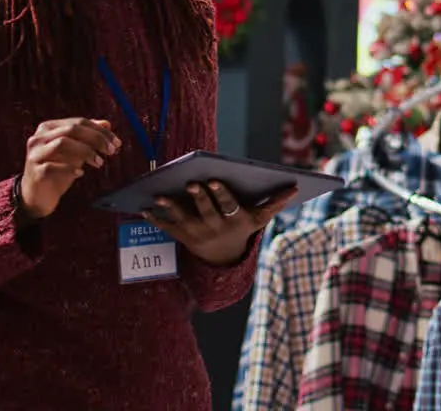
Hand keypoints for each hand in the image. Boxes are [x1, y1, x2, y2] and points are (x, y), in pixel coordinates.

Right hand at [20, 118, 120, 218]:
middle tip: (112, 151)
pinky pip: (53, 166)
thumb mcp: (76, 153)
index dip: (100, 131)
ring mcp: (35, 154)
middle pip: (72, 129)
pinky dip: (70, 168)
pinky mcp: (35, 171)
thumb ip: (89, 138)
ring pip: (62, 143)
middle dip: (96, 139)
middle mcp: (39, 137)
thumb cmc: (59, 171)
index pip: (79, 122)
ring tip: (99, 163)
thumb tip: (107, 124)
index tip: (117, 142)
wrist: (38, 196)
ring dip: (85, 151)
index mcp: (49, 128)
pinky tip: (80, 174)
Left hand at [146, 181, 298, 265]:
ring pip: (183, 220)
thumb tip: (296, 186)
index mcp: (234, 220)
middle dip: (198, 197)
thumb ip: (275, 202)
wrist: (225, 260)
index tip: (213, 180)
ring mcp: (198, 234)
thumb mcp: (259, 219)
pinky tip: (144, 209)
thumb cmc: (242, 230)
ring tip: (159, 195)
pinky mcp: (183, 237)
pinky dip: (155, 220)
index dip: (221, 194)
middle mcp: (216, 228)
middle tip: (190, 183)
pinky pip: (167, 229)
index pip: (228, 206)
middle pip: (206, 211)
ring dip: (170, 208)